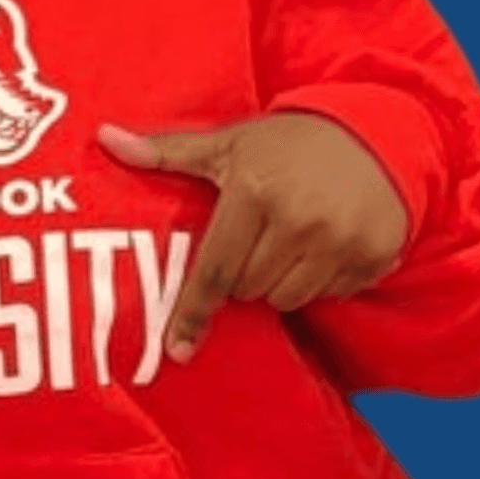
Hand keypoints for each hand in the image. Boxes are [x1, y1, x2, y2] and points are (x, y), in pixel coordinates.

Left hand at [97, 114, 407, 362]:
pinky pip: (331, 295)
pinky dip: (320, 281)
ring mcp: (341, 241)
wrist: (374, 131)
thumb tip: (105, 138)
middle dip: (243, 276)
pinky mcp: (373, 255)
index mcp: (254, 192)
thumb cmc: (288, 142)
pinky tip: (323, 245)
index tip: (178, 347)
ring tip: (287, 243)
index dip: (194, 311)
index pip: (215, 269)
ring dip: (279, 283)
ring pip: (288, 299)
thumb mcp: (228, 143)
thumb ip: (166, 151)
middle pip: (250, 289)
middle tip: (254, 241)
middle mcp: (299, 219)